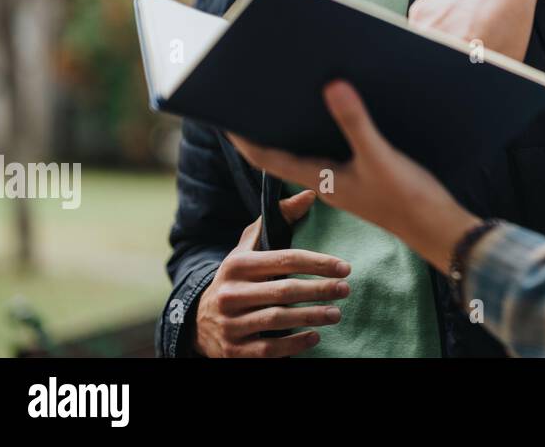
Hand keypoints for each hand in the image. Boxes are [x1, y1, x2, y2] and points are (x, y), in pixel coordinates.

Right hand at [192, 189, 349, 357]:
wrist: (199, 323)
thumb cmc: (237, 278)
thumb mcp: (248, 248)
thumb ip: (277, 220)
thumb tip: (310, 194)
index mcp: (236, 265)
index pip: (285, 260)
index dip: (318, 263)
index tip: (345, 267)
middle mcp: (230, 294)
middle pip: (284, 290)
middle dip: (320, 290)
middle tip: (345, 290)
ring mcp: (230, 324)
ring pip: (277, 320)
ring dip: (312, 316)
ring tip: (336, 313)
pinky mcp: (233, 351)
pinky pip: (268, 350)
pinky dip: (294, 344)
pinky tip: (315, 336)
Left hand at [228, 81, 479, 272]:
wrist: (436, 226)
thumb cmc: (405, 199)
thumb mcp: (379, 157)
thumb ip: (355, 122)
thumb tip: (331, 86)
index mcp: (319, 178)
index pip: (268, 158)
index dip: (245, 139)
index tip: (226, 114)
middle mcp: (325, 179)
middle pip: (285, 152)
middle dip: (269, 126)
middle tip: (260, 94)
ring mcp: (343, 178)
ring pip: (309, 150)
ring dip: (298, 128)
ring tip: (295, 96)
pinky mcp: (363, 174)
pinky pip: (334, 149)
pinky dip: (328, 130)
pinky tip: (340, 111)